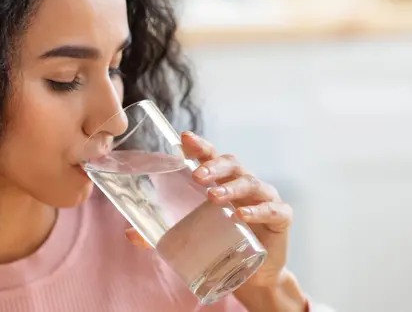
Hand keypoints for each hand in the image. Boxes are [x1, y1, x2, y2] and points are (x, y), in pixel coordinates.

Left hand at [124, 131, 293, 290]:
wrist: (254, 274)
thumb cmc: (222, 242)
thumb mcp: (192, 235)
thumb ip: (161, 234)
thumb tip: (130, 233)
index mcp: (223, 181)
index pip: (211, 156)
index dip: (200, 146)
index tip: (184, 138)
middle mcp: (244, 183)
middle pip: (232, 164)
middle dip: (214, 166)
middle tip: (197, 175)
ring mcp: (265, 197)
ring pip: (251, 183)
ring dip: (232, 188)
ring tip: (214, 196)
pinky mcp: (281, 217)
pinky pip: (273, 209)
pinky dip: (258, 211)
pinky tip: (243, 216)